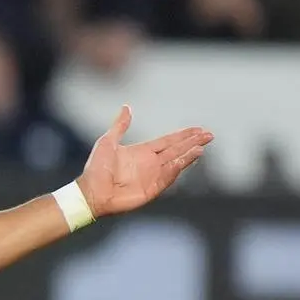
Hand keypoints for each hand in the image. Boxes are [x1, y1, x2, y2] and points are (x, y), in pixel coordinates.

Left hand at [76, 106, 213, 217]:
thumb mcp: (107, 141)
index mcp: (142, 152)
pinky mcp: (151, 190)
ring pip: (176, 163)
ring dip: (188, 155)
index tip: (198, 129)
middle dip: (193, 143)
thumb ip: (120, 125)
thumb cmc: (95, 168)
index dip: (183, 135)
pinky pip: (166, 178)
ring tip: (202, 147)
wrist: (90, 192)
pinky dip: (175, 169)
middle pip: (176, 150)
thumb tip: (126, 107)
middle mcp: (150, 164)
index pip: (168, 141)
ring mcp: (151, 177)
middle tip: (210, 135)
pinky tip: (183, 160)